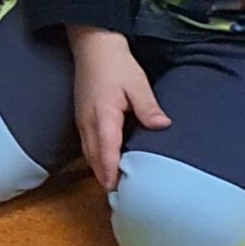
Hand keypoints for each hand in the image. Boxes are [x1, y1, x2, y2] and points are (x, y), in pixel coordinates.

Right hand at [70, 26, 167, 193]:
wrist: (92, 45)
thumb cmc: (116, 64)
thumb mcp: (137, 84)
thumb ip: (148, 107)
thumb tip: (162, 126)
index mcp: (102, 116)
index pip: (106, 151)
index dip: (111, 172)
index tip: (117, 192)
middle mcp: (88, 121)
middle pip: (93, 157)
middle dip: (104, 178)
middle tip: (120, 200)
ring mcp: (82, 118)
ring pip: (88, 152)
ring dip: (99, 169)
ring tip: (114, 188)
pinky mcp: (82, 116)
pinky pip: (87, 143)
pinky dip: (95, 158)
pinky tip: (106, 164)